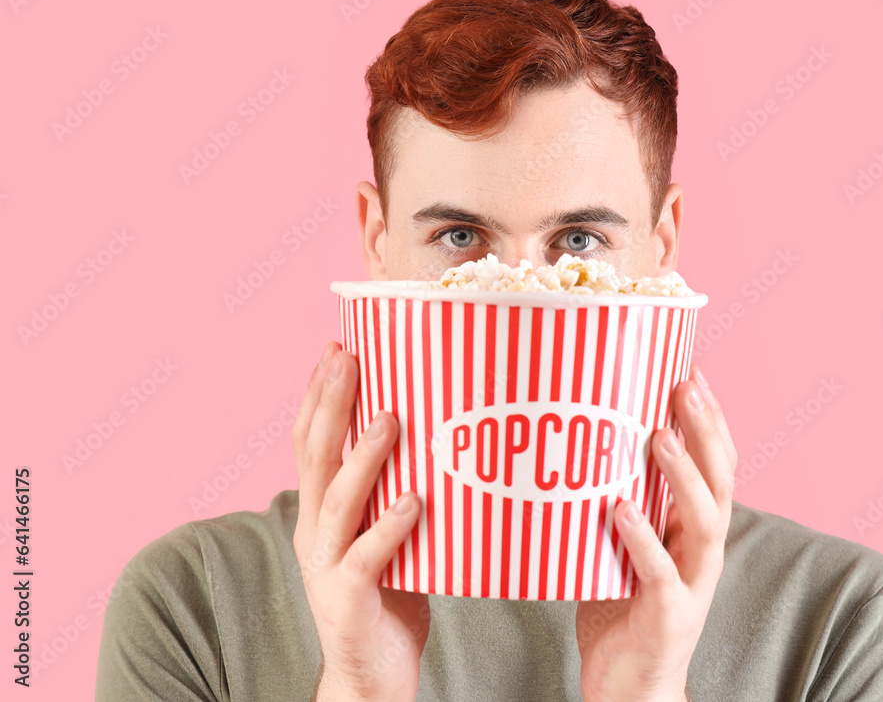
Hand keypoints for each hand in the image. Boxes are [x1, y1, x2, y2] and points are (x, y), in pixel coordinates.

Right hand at [292, 341, 428, 701]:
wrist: (370, 676)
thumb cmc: (387, 596)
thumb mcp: (384, 533)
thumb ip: (393, 491)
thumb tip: (437, 437)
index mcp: (321, 513)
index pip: (310, 442)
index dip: (319, 395)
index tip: (336, 349)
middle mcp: (316, 533)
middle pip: (315, 458)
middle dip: (330, 404)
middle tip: (346, 357)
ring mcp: (328, 567)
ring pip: (340, 503)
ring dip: (363, 458)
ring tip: (388, 419)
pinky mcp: (349, 601)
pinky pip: (369, 559)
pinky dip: (390, 527)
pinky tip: (415, 501)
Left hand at [576, 364, 736, 701]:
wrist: (631, 688)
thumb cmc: (622, 611)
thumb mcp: (622, 545)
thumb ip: (617, 501)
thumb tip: (576, 447)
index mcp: (693, 531)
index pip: (715, 465)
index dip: (709, 420)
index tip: (691, 373)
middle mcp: (702, 553)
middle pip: (720, 482)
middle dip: (706, 431)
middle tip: (685, 387)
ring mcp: (690, 586)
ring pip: (703, 524)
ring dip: (683, 477)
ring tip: (659, 437)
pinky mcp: (668, 618)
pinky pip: (659, 576)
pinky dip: (643, 540)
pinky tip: (621, 510)